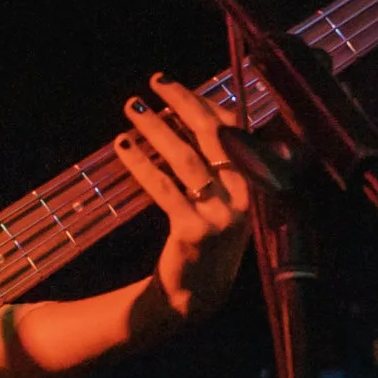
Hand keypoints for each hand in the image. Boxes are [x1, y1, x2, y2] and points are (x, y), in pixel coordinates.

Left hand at [114, 72, 252, 331]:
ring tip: (131, 108)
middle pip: (215, 136)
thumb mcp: (221, 199)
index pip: (234, 131)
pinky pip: (164, 188)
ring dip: (156, 128)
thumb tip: (183, 113)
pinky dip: (141, 163)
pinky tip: (122, 146)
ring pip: (186, 159)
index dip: (204, 103)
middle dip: (183, 102)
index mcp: (255, 183)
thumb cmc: (206, 238)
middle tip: (155, 82)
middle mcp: (245, 196)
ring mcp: (222, 216)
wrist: (196, 296)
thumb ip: (213, 162)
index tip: (174, 85)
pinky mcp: (194, 231)